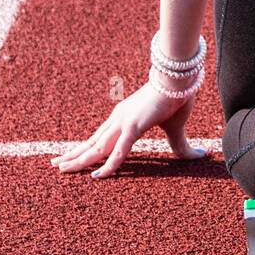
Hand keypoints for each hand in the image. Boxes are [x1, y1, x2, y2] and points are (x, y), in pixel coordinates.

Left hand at [52, 81, 207, 178]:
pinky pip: (119, 150)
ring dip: (78, 159)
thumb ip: (181, 145)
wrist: (181, 78)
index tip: (72, 155)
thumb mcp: (176, 128)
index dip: (85, 148)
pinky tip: (97, 176)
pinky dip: (108, 165)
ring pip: (96, 147)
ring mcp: (124, 122)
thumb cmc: (179, 96)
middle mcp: (118, 119)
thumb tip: (199, 156)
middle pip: (91, 142)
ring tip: (60, 169)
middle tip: (56, 164)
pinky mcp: (134, 125)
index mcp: (125, 117)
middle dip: (73, 154)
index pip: (100, 137)